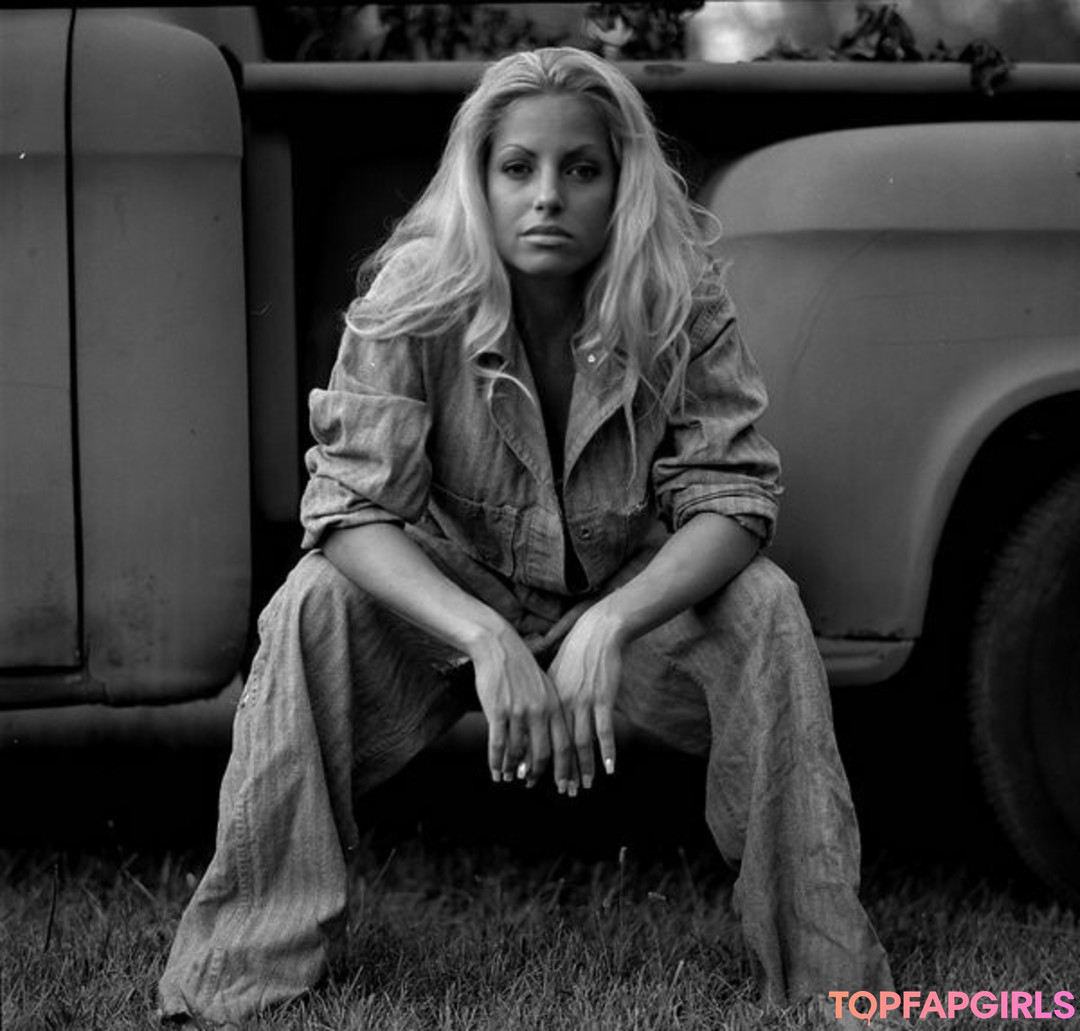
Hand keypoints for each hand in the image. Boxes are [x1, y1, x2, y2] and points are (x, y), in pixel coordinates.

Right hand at [468, 621, 571, 788]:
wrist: (498, 646)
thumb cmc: (521, 668)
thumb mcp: (543, 688)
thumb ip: (549, 712)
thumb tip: (551, 738)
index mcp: (554, 706)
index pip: (564, 745)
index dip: (565, 768)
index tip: (564, 785)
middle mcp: (539, 711)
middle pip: (543, 753)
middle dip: (539, 774)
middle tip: (532, 786)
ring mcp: (518, 712)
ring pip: (518, 752)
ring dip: (514, 769)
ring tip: (510, 779)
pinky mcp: (498, 710)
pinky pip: (498, 744)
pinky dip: (496, 762)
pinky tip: (496, 772)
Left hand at [546, 603, 625, 794]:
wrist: (597, 633)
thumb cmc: (577, 654)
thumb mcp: (554, 675)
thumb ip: (549, 698)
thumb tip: (542, 718)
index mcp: (549, 701)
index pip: (540, 737)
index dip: (537, 760)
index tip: (532, 780)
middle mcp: (563, 704)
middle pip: (560, 745)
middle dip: (561, 771)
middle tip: (563, 792)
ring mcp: (582, 702)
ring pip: (581, 742)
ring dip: (584, 767)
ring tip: (585, 786)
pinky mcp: (601, 698)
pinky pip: (604, 730)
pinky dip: (607, 751)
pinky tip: (609, 768)